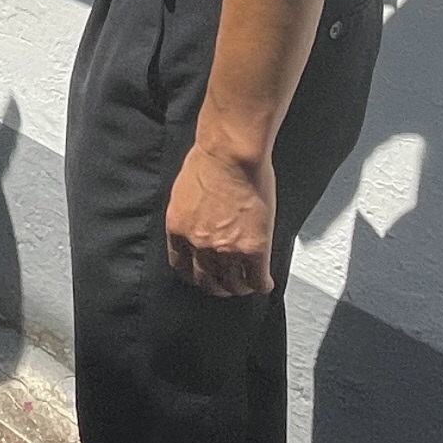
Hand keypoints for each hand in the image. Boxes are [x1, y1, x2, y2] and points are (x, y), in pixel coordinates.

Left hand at [164, 143, 276, 296]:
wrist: (230, 154)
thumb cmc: (208, 162)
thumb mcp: (184, 194)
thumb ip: (188, 217)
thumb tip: (198, 226)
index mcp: (177, 230)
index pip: (182, 266)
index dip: (194, 274)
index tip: (202, 275)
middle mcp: (198, 246)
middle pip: (206, 281)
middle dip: (216, 286)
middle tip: (226, 285)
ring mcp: (226, 251)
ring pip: (234, 285)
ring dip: (240, 287)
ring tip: (247, 284)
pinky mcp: (253, 249)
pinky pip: (258, 280)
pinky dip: (262, 284)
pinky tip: (265, 282)